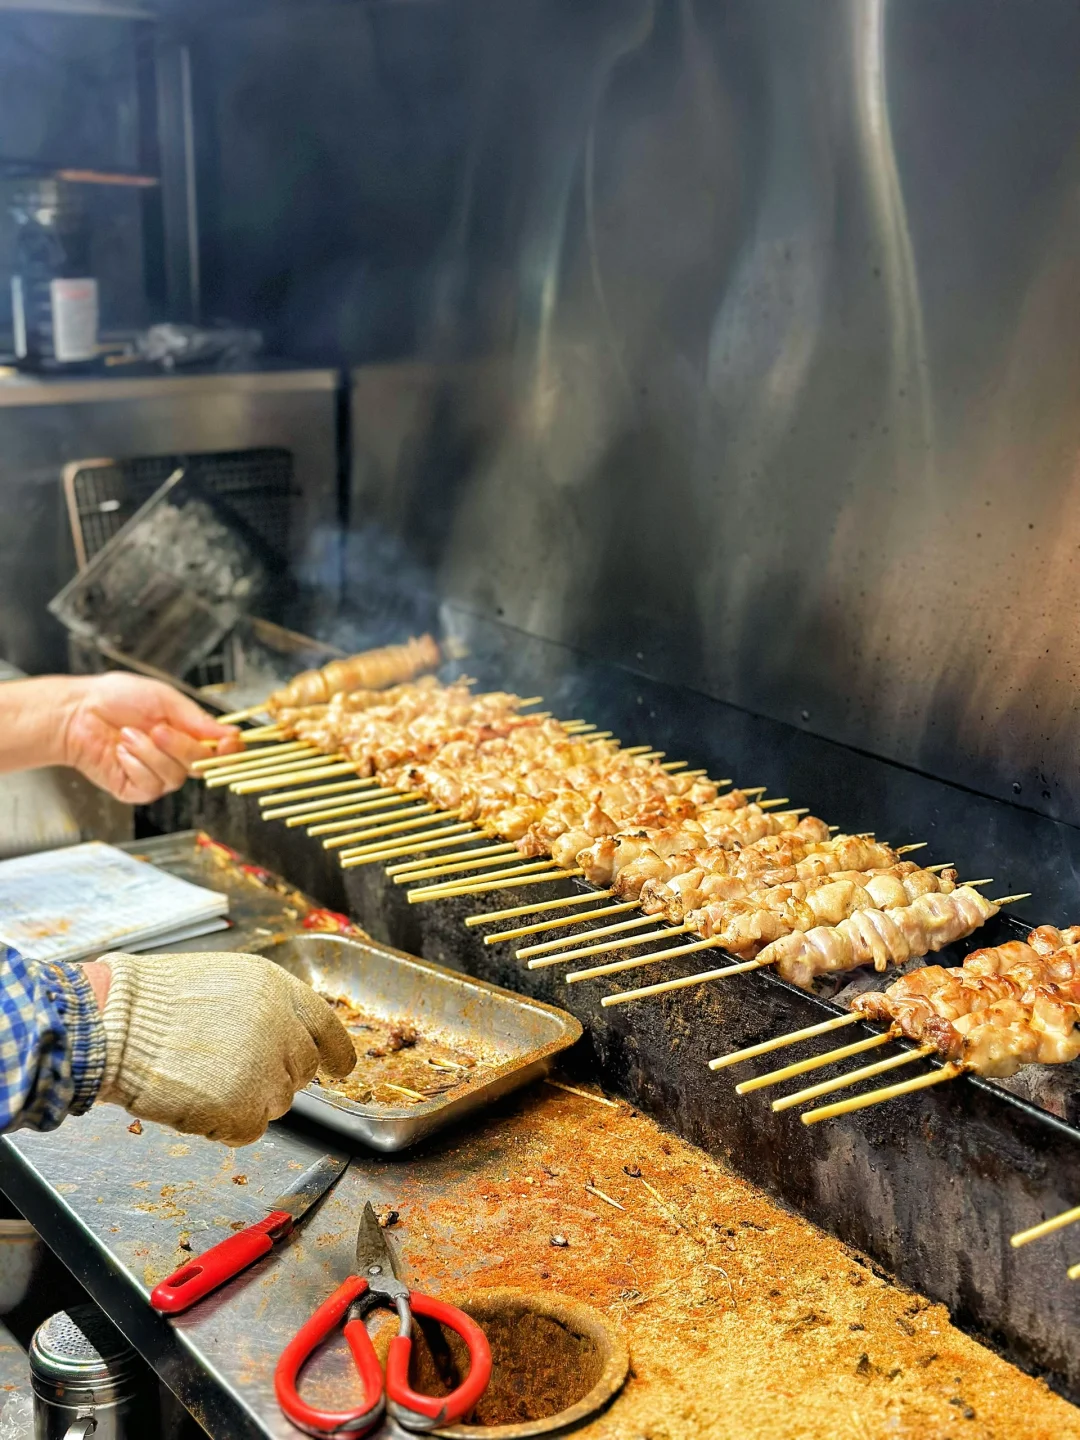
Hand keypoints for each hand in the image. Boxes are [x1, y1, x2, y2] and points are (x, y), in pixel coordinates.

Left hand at [61, 673, 241, 802]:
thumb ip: (197, 719)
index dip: (229, 750)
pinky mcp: (136, 789)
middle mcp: (176, 757)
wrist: (77, 712)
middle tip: (157, 729)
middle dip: (181, 746)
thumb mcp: (164, 699)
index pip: (221, 751)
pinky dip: (135, 764)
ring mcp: (157, 776)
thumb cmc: (116, 699)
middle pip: (202, 766)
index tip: (227, 742)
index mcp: (188, 734)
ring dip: (150, 753)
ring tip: (128, 735)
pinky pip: (151, 785)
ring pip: (175, 777)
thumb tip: (230, 733)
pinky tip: (120, 751)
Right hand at [95, 950, 356, 1144]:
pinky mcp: (244, 1108)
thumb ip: (263, 1008)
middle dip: (275, 1077)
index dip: (336, 1050)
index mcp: (277, 989)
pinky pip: (249, 1131)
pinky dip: (224, 1126)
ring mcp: (265, 1069)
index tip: (341, 1067)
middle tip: (232, 1073)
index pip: (325, 1024)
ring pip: (277, 1103)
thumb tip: (283, 1038)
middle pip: (301, 1070)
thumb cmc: (153, 1002)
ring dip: (246, 1100)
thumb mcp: (223, 981)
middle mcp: (281, 1027)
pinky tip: (195, 1100)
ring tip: (202, 1078)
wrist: (116, 1023)